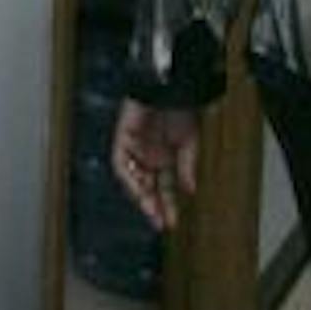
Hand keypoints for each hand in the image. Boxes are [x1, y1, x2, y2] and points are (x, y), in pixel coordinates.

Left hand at [112, 97, 198, 232]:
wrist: (171, 86)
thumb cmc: (181, 108)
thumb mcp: (189, 141)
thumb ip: (187, 166)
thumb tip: (190, 189)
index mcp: (164, 156)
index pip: (164, 187)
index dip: (168, 205)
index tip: (172, 222)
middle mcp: (148, 154)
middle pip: (146, 187)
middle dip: (153, 206)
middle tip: (160, 222)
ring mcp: (134, 147)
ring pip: (132, 179)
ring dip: (139, 195)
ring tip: (150, 209)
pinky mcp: (122, 137)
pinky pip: (120, 162)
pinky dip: (129, 175)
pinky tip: (139, 186)